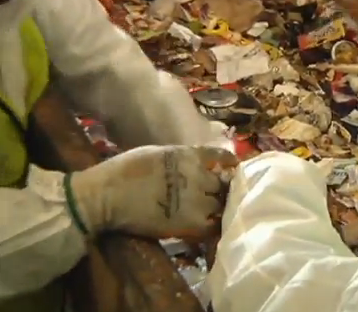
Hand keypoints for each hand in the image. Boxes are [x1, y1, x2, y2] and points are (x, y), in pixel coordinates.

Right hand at [67, 145, 237, 239]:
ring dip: (215, 207)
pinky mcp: (190, 223)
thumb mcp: (156, 153)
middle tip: (211, 195)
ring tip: (206, 212)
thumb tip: (195, 163)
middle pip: (221, 182)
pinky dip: (211, 225)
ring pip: (219, 203)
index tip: (229, 168)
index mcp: (188, 155)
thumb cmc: (123, 170)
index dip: (227, 162)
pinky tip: (204, 225)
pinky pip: (212, 225)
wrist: (105, 196)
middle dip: (217, 188)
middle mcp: (197, 175)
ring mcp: (197, 200)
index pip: (220, 155)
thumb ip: (180, 158)